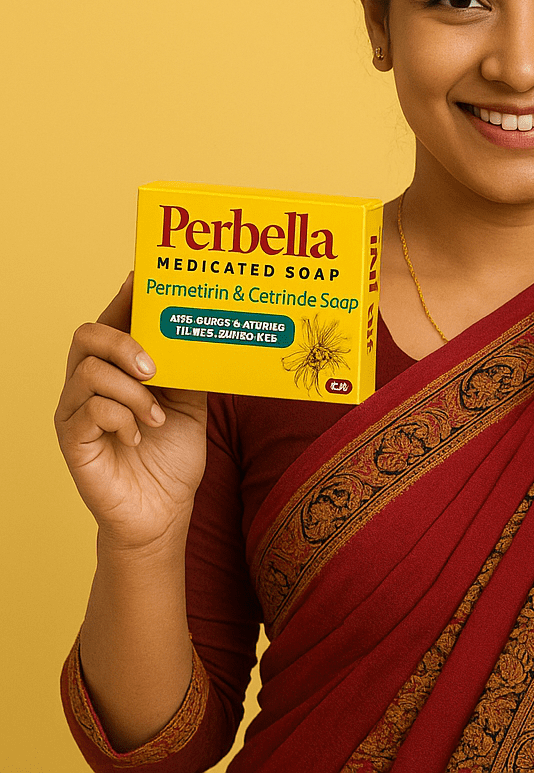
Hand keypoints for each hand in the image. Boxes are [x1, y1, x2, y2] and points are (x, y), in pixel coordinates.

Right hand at [54, 273, 207, 550]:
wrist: (165, 511)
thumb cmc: (172, 456)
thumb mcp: (191, 404)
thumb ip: (190, 368)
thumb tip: (206, 329)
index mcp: (117, 371)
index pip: (111, 323)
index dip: (122, 298)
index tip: (140, 277)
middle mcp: (89, 385)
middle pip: (86, 336)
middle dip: (123, 340)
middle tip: (155, 366)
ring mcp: (77, 413)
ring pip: (88, 372)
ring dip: (131, 389)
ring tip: (156, 414)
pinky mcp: (73, 442)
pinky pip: (88, 412)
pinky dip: (122, 418)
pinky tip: (139, 435)